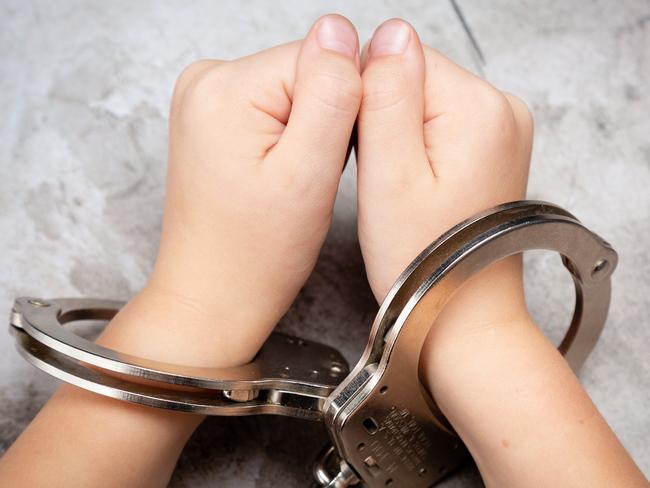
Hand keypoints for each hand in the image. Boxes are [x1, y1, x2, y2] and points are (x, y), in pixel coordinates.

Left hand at [99, 15, 361, 366]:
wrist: (212, 294)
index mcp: (226, 88)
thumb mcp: (307, 174)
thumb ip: (330, 94)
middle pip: (307, 71)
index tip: (325, 160)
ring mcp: (206, 98)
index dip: (344, 111)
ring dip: (309, 134)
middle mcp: (207, 81)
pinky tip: (277, 177)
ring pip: (296, 90)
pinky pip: (276, 108)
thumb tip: (341, 30)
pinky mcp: (214, 117)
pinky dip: (290, 140)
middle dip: (324, 123)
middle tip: (305, 178)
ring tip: (289, 182)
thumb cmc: (254, 254)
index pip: (322, 58)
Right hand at [356, 19, 532, 324]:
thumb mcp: (389, 176)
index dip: (367, 101)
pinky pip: (441, 122)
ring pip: (425, 100)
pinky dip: (418, 147)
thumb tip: (388, 34)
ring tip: (401, 186)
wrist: (463, 313)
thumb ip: (387, 96)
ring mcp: (503, 128)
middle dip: (386, 118)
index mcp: (478, 109)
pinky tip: (417, 185)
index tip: (369, 152)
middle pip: (417, 77)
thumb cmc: (426, 262)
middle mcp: (502, 109)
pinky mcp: (494, 147)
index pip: (402, 59)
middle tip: (384, 176)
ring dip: (400, 135)